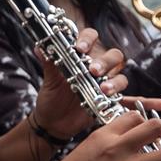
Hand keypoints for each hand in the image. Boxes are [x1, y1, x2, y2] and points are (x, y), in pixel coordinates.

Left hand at [28, 26, 127, 142]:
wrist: (53, 123)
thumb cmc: (51, 98)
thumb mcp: (49, 81)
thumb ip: (48, 64)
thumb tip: (40, 48)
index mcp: (80, 56)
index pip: (90, 38)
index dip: (88, 39)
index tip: (79, 48)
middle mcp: (95, 66)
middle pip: (112, 54)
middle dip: (104, 61)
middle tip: (93, 70)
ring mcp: (104, 81)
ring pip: (119, 73)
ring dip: (113, 79)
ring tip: (103, 89)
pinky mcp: (109, 98)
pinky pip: (121, 92)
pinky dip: (119, 92)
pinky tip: (108, 96)